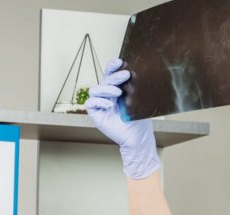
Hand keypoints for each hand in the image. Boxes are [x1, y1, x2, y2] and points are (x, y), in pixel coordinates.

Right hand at [85, 58, 159, 178]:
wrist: (137, 137)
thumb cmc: (139, 120)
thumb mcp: (139, 101)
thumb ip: (134, 88)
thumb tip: (137, 72)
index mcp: (117, 89)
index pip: (111, 74)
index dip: (112, 67)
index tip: (120, 62)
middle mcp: (107, 95)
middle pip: (104, 80)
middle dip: (114, 76)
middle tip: (126, 75)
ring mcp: (100, 104)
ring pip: (95, 89)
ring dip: (106, 88)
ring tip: (118, 93)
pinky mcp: (96, 114)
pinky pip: (90, 103)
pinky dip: (99, 102)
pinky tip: (109, 105)